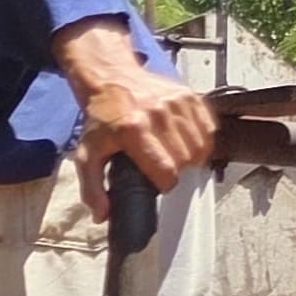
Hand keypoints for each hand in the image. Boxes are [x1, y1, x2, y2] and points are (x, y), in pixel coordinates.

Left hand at [56, 20, 217, 208]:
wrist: (111, 79)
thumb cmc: (101, 119)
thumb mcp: (87, 154)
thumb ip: (92, 189)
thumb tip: (102, 216)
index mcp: (133, 129)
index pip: (166, 170)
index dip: (165, 184)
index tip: (158, 184)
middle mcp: (158, 114)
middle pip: (185, 161)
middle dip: (176, 172)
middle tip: (163, 169)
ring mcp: (177, 103)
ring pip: (200, 147)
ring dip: (191, 158)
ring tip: (173, 157)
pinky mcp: (190, 96)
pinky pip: (209, 129)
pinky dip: (201, 141)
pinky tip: (185, 143)